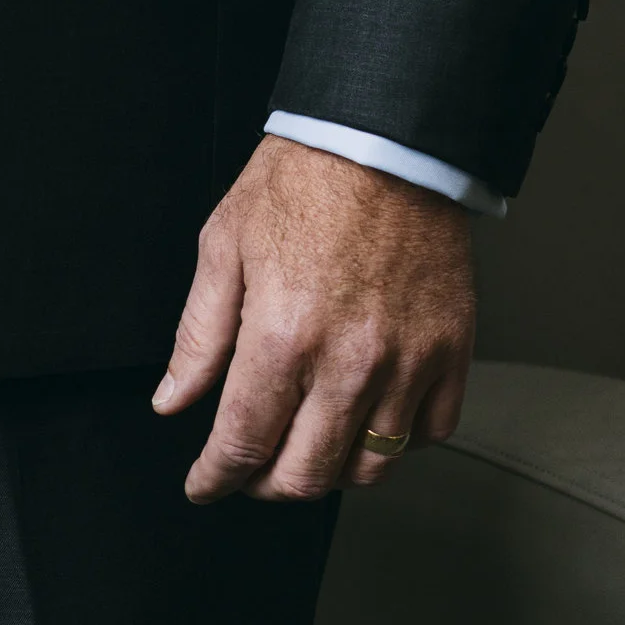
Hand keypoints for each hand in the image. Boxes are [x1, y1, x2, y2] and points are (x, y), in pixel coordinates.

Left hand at [153, 135, 476, 501]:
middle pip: (307, 474)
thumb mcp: (224, 244)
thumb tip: (172, 402)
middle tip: (250, 472)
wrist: (384, 138)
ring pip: (370, 467)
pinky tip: (368, 418)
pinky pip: (430, 433)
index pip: (243, 444)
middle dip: (267, 486)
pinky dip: (399, 442)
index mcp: (283, 336)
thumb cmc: (300, 182)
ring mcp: (407, 362)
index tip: (205, 485)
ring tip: (307, 447)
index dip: (216, 477)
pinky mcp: (451, 351)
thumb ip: (199, 335)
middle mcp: (348, 362)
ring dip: (331, 471)